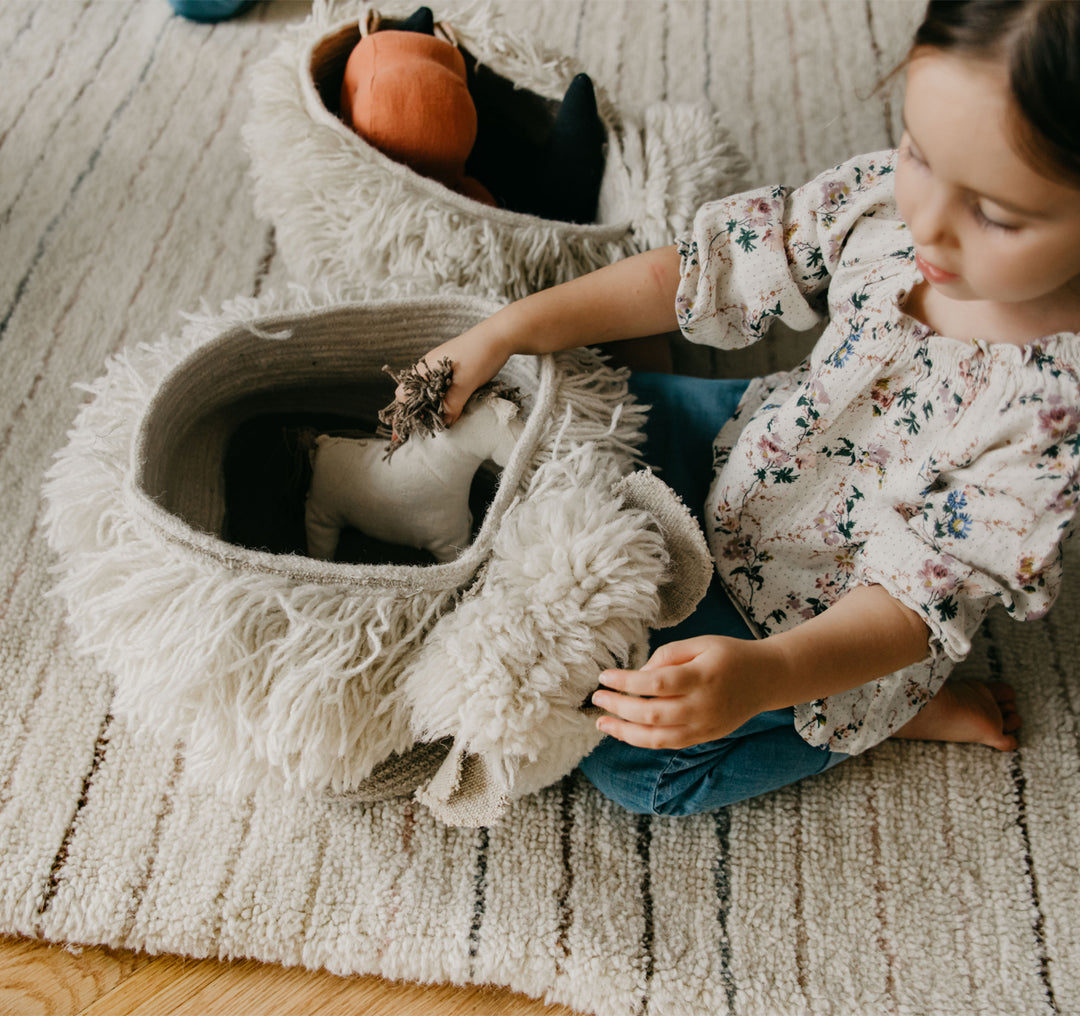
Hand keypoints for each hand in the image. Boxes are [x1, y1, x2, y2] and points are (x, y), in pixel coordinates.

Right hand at [398, 324, 511, 424]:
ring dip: (433, 408)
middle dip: (419, 413)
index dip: (406, 413)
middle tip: (427, 429)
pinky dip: (445, 402)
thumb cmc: (479, 354)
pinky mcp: (454, 372)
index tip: (410, 430)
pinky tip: (454, 410)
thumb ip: (452, 403)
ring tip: (441, 423)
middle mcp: (429, 369)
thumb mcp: (465, 382)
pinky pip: (443, 390)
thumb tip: (443, 424)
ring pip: (429, 394)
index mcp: (425, 369)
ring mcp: (441, 369)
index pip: (404, 394)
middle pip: (415, 396)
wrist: (500, 336)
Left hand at [591, 635, 774, 749]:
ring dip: (625, 732)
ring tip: (602, 722)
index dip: (627, 682)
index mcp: (703, 677)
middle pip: (653, 714)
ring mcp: (705, 726)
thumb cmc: (730, 655)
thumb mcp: (702, 643)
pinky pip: (669, 744)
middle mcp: (704, 706)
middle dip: (620, 707)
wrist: (767, 679)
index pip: (657, 684)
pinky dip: (643, 740)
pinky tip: (625, 731)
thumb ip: (669, 655)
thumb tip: (639, 673)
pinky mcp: (705, 737)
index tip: (604, 676)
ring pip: (658, 738)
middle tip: (596, 698)